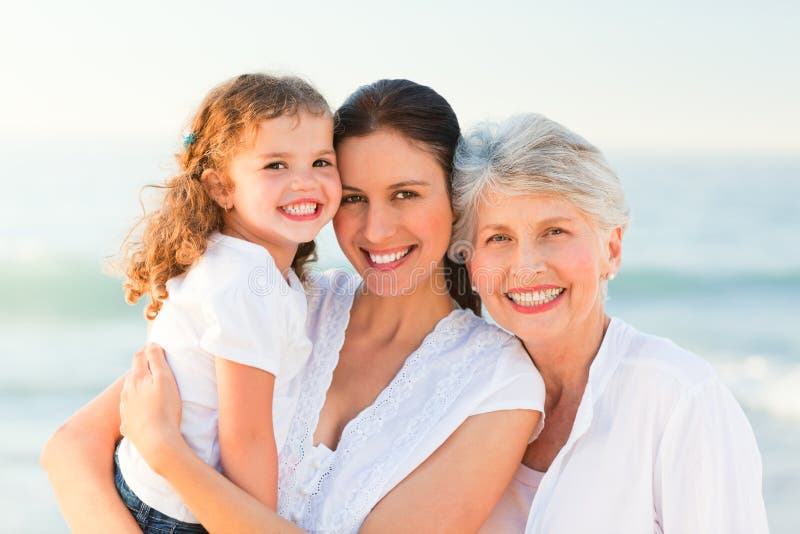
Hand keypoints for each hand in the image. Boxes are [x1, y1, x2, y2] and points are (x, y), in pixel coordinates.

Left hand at [120, 344, 182, 474]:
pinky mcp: (127, 426)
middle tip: (154, 367)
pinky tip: (142, 412)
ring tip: (148, 389)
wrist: (157, 442)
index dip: (148, 350)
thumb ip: (157, 359)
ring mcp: (125, 410)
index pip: (139, 357)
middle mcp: (127, 393)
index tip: (156, 347)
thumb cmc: (165, 408)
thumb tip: (151, 344)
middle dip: (142, 368)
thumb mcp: (165, 379)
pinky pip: (130, 413)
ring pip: (129, 394)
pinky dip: (135, 408)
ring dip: (137, 388)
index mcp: (137, 379)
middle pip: (133, 375)